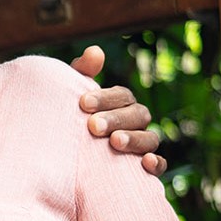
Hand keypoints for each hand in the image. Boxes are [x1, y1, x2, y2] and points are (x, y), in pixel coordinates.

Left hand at [69, 45, 165, 174]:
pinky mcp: (143, 170)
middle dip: (117, 119)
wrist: (60, 160)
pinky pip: (160, 165)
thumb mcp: (70, 98)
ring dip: (134, 139)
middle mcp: (134, 123)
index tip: (82, 103)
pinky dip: (156, 163)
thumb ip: (82, 74)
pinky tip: (144, 163)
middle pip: (138, 115)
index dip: (105, 98)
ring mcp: (142, 145)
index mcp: (119, 104)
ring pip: (150, 139)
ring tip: (114, 142)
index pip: (122, 96)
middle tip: (93, 126)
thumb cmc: (68, 122)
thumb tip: (96, 51)